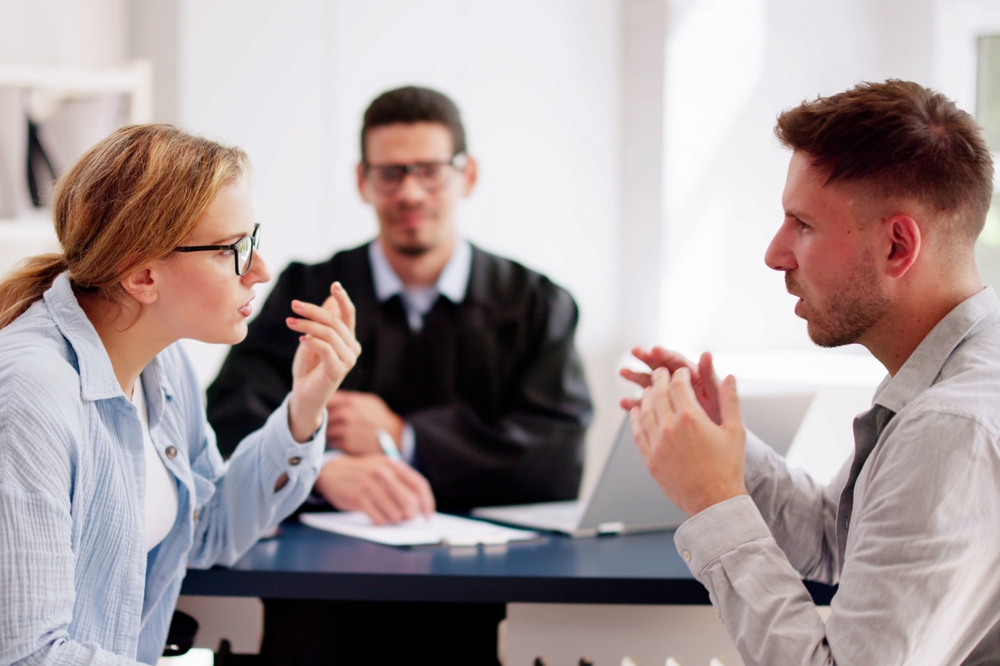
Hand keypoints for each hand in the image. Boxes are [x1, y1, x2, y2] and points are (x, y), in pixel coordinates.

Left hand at [286, 282, 361, 442]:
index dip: (343, 299)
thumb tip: (330, 301)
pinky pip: (326, 348)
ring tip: (291, 322)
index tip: (335, 284)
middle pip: (335, 321)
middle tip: (294, 305)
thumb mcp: (312, 341)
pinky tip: (301, 340)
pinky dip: (312, 341)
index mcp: (348, 340)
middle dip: (313, 310)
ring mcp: (347, 361)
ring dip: (307, 325)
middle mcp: (353, 349)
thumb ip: (322, 324)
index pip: (349, 315)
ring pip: (329, 333)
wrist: (303, 398)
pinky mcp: (338, 371)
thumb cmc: (308, 370)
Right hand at [313, 455, 434, 524]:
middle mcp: (383, 472)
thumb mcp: (383, 469)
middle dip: (411, 515)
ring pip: (395, 514)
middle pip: (410, 502)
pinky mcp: (359, 498)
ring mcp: (370, 485)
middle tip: (406, 518)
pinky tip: (375, 515)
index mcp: (393, 464)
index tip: (428, 516)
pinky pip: (379, 519)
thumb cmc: (364, 475)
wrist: (332, 473)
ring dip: (394, 520)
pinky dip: (380, 521)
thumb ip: (401, 483)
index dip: (427, 503)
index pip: (419, 485)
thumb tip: (419, 509)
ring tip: (387, 514)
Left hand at [326, 391, 403, 455]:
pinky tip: (345, 440)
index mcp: (351, 401)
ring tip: (339, 432)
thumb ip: (350, 399)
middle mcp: (346, 414)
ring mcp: (345, 429)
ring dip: (330, 431)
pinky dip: (336, 442)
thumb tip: (331, 396)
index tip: (322, 406)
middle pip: (323, 415)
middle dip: (324, 418)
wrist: (395, 437)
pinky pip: (332, 442)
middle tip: (331, 422)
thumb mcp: (369, 402)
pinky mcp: (346, 444)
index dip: (323, 403)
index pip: (327, 399)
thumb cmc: (380, 418)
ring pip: (326, 429)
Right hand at [620, 347, 721, 423]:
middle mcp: (681, 385)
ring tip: (623, 372)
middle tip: (636, 352)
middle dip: (647, 359)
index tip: (654, 350)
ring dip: (637, 378)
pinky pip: (647, 407)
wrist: (718, 448)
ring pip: (651, 384)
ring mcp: (671, 399)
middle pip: (662, 367)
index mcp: (694, 377)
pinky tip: (625, 403)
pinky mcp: (663, 413)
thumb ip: (710, 376)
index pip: (677, 362)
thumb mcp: (717, 396)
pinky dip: (636, 405)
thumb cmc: (721, 419)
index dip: (665, 355)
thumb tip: (706, 354)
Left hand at [630, 367, 747, 516]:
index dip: (678, 375)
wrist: (714, 501)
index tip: (680, 372)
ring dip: (646, 397)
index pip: (678, 386)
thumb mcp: (735, 431)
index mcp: (691, 418)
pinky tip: (636, 411)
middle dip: (659, 380)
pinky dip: (635, 418)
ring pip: (645, 411)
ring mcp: (657, 444)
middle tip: (660, 373)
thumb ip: (730, 400)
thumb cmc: (728, 468)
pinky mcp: (650, 459)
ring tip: (650, 390)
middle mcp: (670, 428)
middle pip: (659, 394)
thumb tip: (729, 376)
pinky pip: (638, 432)